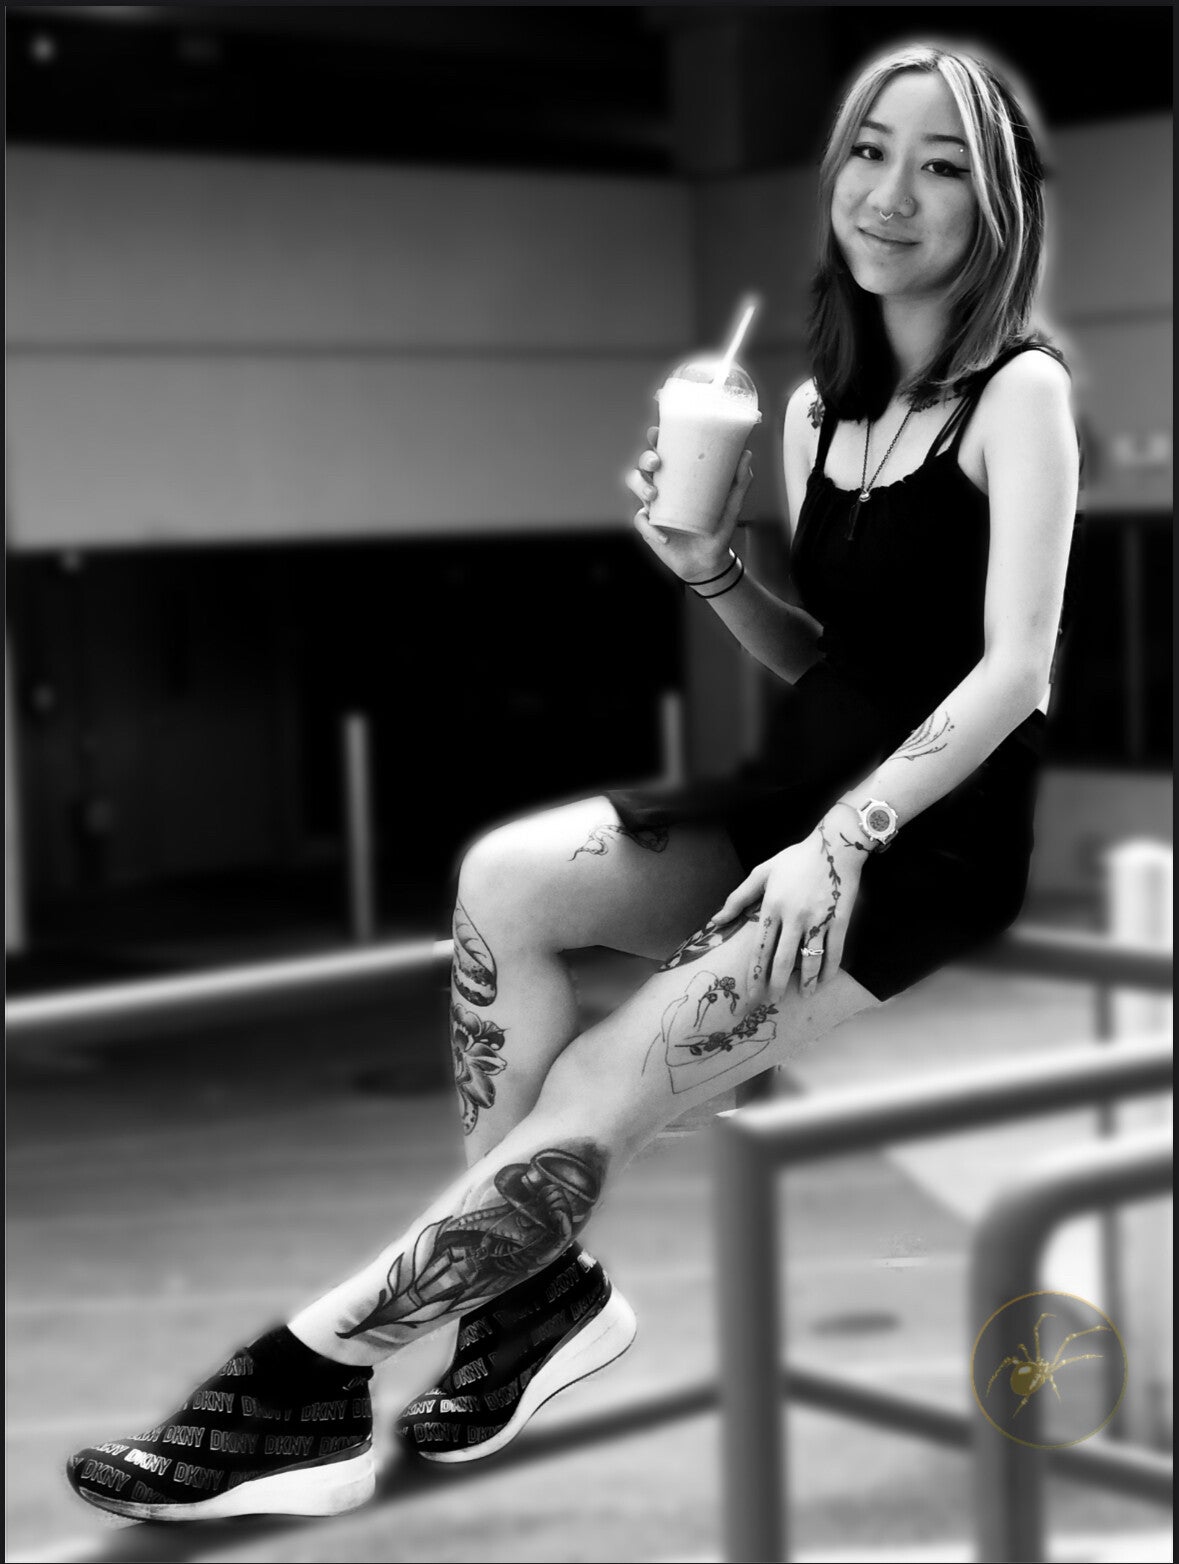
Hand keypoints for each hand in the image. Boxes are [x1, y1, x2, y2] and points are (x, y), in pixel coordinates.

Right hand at [624, 425, 753, 584]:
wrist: (709, 561)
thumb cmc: (718, 529)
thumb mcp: (732, 505)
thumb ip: (740, 481)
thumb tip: (746, 453)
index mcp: (679, 477)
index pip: (664, 451)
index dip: (655, 439)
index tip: (656, 433)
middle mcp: (663, 487)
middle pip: (644, 464)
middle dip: (645, 459)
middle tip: (657, 463)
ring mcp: (653, 506)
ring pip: (635, 485)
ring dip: (640, 485)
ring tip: (654, 495)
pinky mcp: (648, 527)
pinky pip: (641, 522)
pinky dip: (650, 529)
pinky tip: (665, 537)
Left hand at [712, 822, 864, 998]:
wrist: (835, 846)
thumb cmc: (796, 859)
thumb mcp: (763, 872)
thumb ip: (738, 897)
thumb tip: (716, 920)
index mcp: (772, 906)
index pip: (760, 948)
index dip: (755, 974)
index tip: (751, 992)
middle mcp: (794, 917)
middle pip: (783, 960)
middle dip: (777, 984)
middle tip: (773, 1001)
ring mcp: (818, 920)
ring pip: (810, 960)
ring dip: (807, 981)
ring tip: (805, 995)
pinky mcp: (840, 921)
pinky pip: (834, 952)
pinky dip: (829, 969)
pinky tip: (824, 980)